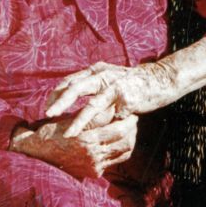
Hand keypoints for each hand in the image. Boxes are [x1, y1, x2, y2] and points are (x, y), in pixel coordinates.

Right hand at [10, 114, 137, 178]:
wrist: (35, 155)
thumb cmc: (51, 132)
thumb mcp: (71, 120)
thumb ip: (92, 116)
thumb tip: (113, 107)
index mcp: (87, 139)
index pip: (118, 129)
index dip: (127, 119)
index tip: (130, 110)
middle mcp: (93, 156)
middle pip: (125, 142)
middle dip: (132, 130)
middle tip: (133, 119)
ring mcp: (94, 166)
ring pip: (123, 153)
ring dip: (128, 140)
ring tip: (127, 129)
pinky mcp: (94, 172)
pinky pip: (114, 161)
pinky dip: (119, 151)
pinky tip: (116, 141)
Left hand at [46, 60, 177, 136]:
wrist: (159, 79)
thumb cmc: (131, 82)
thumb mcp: (109, 79)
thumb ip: (93, 88)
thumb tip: (72, 101)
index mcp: (95, 70)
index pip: (70, 81)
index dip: (56, 94)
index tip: (46, 107)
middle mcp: (102, 74)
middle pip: (75, 87)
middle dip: (59, 102)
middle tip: (46, 115)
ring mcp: (114, 86)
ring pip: (91, 103)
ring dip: (77, 120)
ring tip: (67, 133)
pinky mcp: (126, 99)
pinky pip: (110, 116)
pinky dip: (100, 127)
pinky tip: (94, 136)